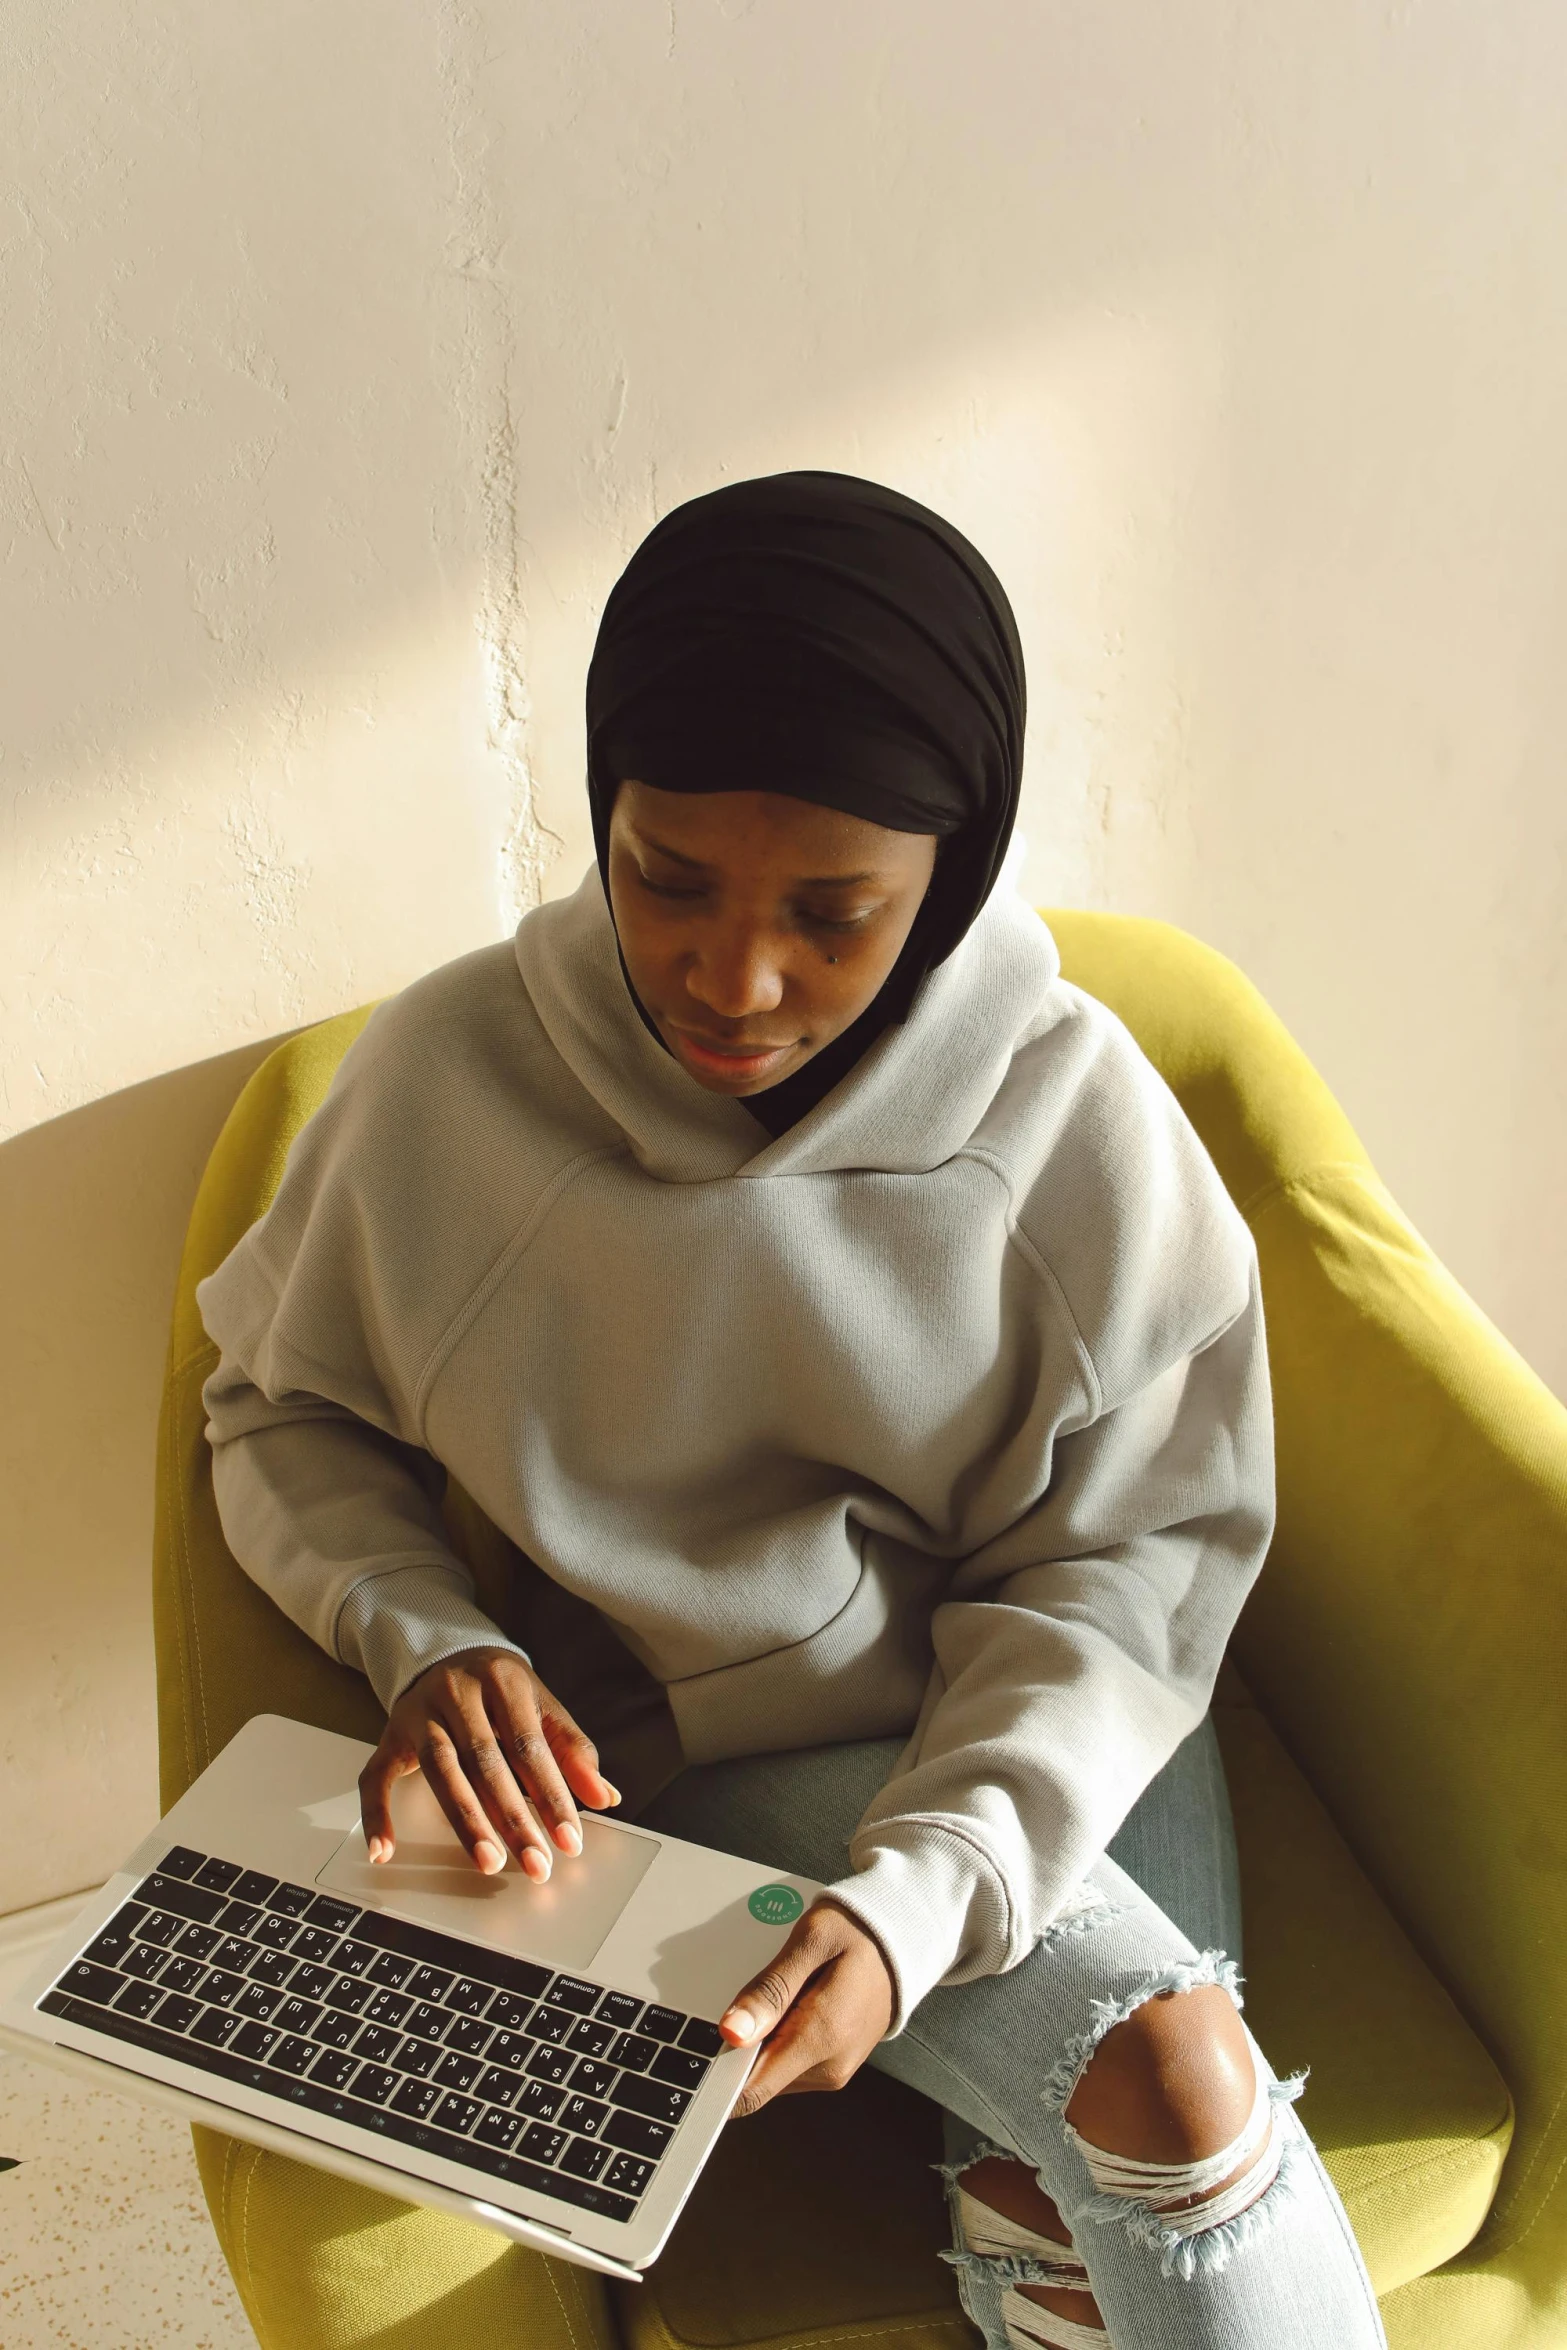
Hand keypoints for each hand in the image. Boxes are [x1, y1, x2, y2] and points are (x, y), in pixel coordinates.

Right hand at [358, 1646, 620, 1881]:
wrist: (448, 1653)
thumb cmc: (503, 1691)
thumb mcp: (543, 1708)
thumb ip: (573, 1751)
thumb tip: (605, 1797)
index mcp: (503, 1680)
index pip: (529, 1746)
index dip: (552, 1796)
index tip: (570, 1840)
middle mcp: (457, 1692)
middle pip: (486, 1762)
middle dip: (513, 1819)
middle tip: (536, 1863)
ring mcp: (418, 1713)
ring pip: (440, 1770)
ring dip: (466, 1822)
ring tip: (489, 1862)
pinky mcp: (389, 1735)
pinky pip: (374, 1777)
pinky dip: (377, 1815)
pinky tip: (384, 1851)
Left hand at [716, 1897, 895, 2113]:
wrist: (905, 1938)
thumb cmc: (859, 1933)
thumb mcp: (810, 1942)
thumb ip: (770, 1989)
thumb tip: (731, 2033)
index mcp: (822, 2038)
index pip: (751, 2090)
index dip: (718, 2075)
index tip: (701, 2046)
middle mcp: (829, 2067)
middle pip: (757, 2079)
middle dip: (741, 2045)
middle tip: (752, 1994)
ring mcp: (834, 2071)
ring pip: (771, 2073)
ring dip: (761, 2040)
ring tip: (780, 1993)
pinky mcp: (834, 2066)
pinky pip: (789, 2064)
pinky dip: (778, 2039)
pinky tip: (791, 2003)